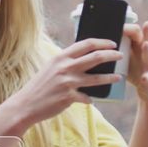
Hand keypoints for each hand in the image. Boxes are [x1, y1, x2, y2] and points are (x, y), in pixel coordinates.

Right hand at [6, 38, 122, 130]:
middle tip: (120, 56)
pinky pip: (87, 98)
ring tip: (119, 77)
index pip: (85, 44)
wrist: (26, 104)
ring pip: (96, 78)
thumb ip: (65, 62)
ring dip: (110, 77)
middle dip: (111, 55)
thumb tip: (83, 58)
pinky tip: (91, 100)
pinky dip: (90, 99)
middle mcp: (65, 67)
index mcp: (60, 57)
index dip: (101, 42)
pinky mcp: (69, 97)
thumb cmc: (39, 86)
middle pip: (95, 57)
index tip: (112, 43)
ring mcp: (68, 82)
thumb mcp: (50, 68)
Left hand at [124, 21, 147, 107]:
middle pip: (147, 39)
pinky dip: (147, 77)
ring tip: (146, 45)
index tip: (122, 19)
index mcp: (137, 47)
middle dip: (145, 32)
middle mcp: (145, 54)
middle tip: (146, 24)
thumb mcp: (125, 57)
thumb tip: (95, 37)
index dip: (130, 26)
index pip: (136, 33)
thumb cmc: (133, 70)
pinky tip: (145, 78)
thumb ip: (116, 47)